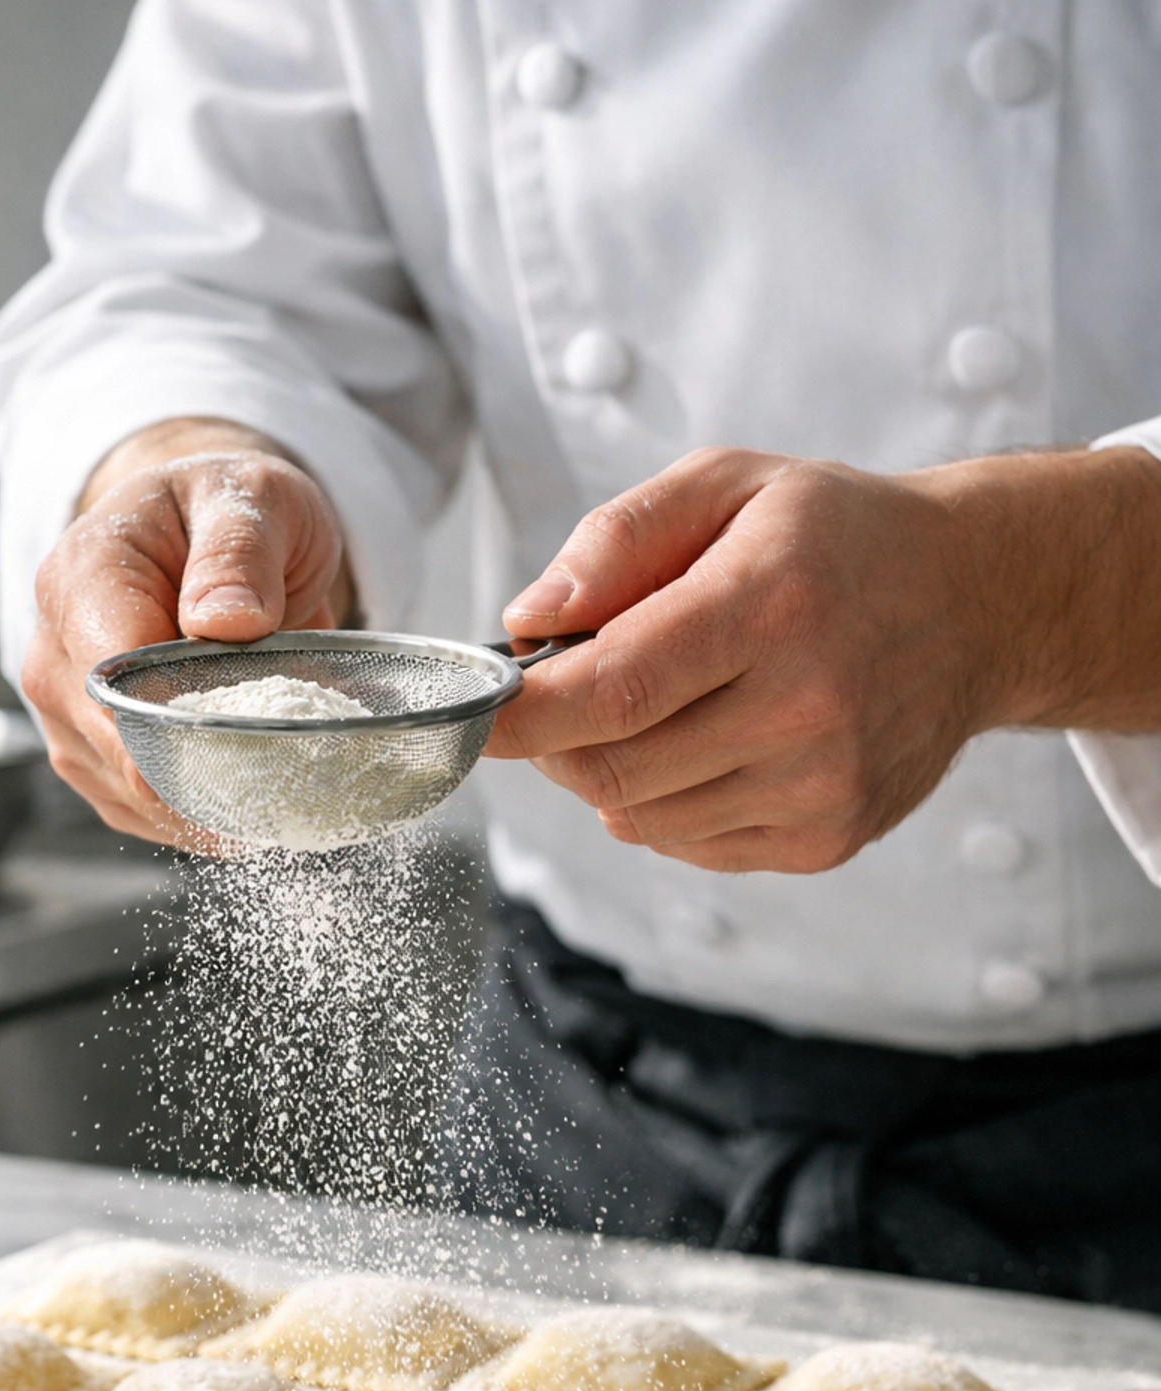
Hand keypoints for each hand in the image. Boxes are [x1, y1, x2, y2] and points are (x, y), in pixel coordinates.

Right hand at [22, 419, 349, 841]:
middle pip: (120, 750)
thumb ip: (238, 551)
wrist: (202, 533)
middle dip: (207, 768)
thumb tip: (227, 621)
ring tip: (275, 780)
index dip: (182, 723)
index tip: (256, 742)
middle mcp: (53, 653)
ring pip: (130, 794)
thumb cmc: (223, 510)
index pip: (114, 680)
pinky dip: (196, 814)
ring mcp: (64, 713)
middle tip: (290, 774)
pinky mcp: (89, 756)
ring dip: (206, 800)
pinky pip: (139, 811)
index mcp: (81, 578)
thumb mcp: (250, 498)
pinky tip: (244, 796)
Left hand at [485, 443, 1160, 872]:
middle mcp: (805, 704)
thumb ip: (616, 539)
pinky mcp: (828, 838)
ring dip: (611, 773)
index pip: (612, 690)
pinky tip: (706, 745)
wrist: (974, 603)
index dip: (523, 716)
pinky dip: (665, 805)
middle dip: (558, 742)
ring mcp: (822, 784)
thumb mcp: (728, 486)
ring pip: (642, 818)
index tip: (474, 716)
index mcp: (770, 603)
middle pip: (612, 769)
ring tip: (653, 709)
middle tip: (563, 697)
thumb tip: (526, 623)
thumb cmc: (834, 538)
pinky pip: (690, 846)